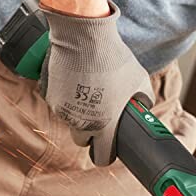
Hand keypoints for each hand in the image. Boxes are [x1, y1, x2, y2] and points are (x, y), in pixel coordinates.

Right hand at [40, 1, 154, 165]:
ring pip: (71, 122)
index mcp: (105, 125)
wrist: (84, 38)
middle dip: (91, 134)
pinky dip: (68, 99)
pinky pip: (61, 105)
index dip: (107, 155)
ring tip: (91, 92)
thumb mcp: (140, 81)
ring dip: (79, 115)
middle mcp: (82, 123)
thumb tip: (144, 106)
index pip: (102, 157)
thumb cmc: (114, 60)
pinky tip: (78, 82)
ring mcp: (64, 111)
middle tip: (101, 117)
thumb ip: (144, 100)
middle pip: (83, 141)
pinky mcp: (51, 97)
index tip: (109, 149)